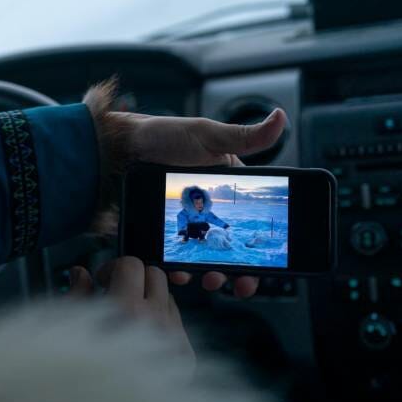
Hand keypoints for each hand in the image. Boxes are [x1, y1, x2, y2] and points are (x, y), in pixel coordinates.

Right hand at [69, 257, 194, 366]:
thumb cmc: (87, 376)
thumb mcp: (73, 332)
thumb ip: (78, 297)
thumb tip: (81, 272)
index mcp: (127, 311)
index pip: (132, 264)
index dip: (114, 267)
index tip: (103, 281)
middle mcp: (157, 321)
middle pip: (156, 273)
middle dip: (134, 277)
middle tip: (117, 293)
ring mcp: (176, 338)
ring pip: (169, 296)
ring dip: (150, 299)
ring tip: (129, 319)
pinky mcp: (187, 355)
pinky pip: (178, 322)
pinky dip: (162, 322)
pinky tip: (143, 338)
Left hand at [115, 107, 285, 297]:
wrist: (120, 147)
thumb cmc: (165, 135)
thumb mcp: (208, 135)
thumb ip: (246, 136)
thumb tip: (281, 118)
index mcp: (222, 185)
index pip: (246, 219)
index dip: (252, 245)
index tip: (263, 267)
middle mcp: (203, 204)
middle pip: (224, 244)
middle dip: (235, 268)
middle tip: (236, 282)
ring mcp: (181, 218)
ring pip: (199, 253)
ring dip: (207, 270)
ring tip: (208, 278)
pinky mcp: (160, 227)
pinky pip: (171, 252)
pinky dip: (176, 266)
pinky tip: (177, 271)